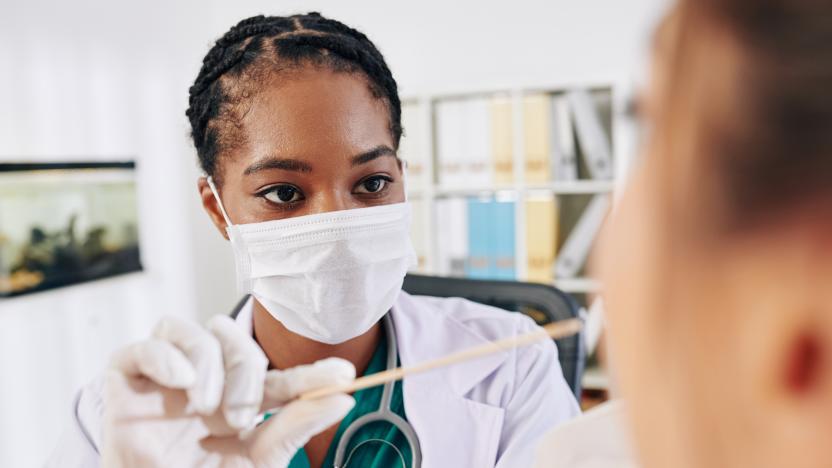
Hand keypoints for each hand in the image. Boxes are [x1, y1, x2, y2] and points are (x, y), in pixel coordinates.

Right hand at [101, 315, 354, 467]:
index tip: (345, 376)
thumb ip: (294, 427)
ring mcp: (164, 383)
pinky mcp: (126, 384)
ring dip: (208, 362)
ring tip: (204, 407)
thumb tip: (343, 399)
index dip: (311, 373)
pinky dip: (165, 356)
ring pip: (190, 330)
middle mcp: (204, 386)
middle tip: (240, 415)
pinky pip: (144, 346)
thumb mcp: (258, 461)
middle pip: (232, 338)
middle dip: (245, 370)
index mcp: (236, 406)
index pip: (279, 378)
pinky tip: (182, 384)